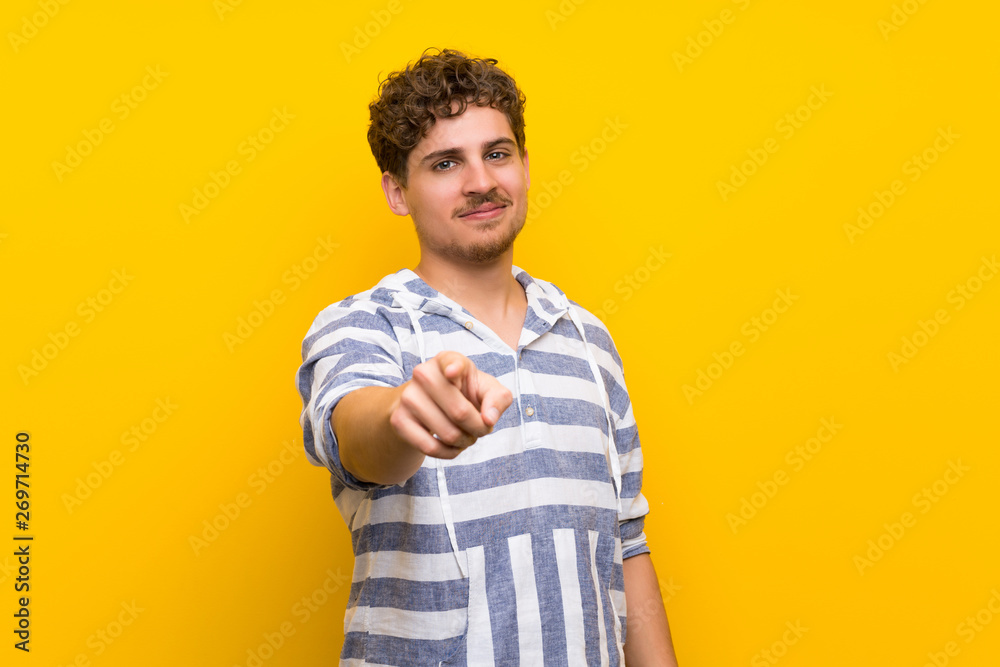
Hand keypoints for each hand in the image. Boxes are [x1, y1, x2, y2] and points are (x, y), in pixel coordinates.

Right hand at [389, 350, 512, 458]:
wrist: (427, 405)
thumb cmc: (464, 394)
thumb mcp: (486, 389)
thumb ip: (498, 398)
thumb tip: (488, 419)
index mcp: (447, 360)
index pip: (450, 361)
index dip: (454, 368)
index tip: (452, 372)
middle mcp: (423, 373)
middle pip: (460, 412)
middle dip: (479, 429)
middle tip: (481, 429)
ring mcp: (408, 397)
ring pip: (448, 434)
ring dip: (465, 442)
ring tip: (467, 436)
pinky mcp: (399, 420)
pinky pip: (430, 447)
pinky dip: (449, 453)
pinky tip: (453, 446)